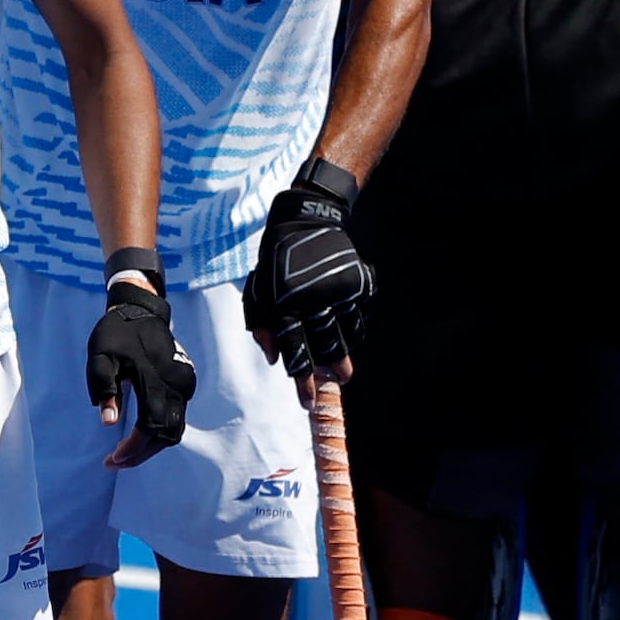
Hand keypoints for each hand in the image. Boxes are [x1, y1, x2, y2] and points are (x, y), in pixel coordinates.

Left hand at [85, 276, 194, 466]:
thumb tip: (107, 422)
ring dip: (151, 446)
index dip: (133, 448)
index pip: (150, 426)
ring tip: (125, 453)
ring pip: (175, 429)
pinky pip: (178, 417)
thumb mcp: (100, 359)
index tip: (112, 459)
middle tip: (114, 462)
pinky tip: (140, 435)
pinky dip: (160, 431)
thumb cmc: (115, 334)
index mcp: (155, 378)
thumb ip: (104, 388)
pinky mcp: (186, 383)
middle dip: (141, 454)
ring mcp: (185, 384)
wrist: (142, 310)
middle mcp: (177, 384)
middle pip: (166, 434)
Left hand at [244, 161, 372, 375]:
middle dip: (333, 368)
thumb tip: (273, 359)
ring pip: (349, 333)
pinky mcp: (359, 281)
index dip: (301, 379)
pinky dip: (356, 322)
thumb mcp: (258, 290)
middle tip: (339, 379)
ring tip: (343, 356)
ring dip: (346, 348)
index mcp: (285, 303)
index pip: (294, 350)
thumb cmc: (276, 261)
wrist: (308, 219)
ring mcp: (340, 289)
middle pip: (328, 347)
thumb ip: (261, 325)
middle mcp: (314, 298)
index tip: (308, 400)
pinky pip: (361, 313)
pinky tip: (346, 317)